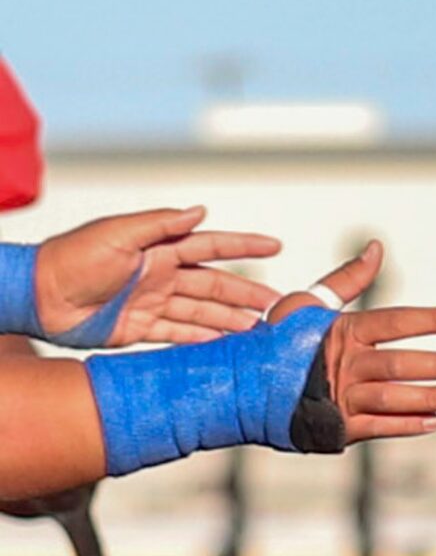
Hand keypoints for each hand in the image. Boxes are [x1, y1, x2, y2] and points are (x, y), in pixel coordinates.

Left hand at [37, 206, 282, 345]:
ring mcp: (152, 303)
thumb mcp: (117, 234)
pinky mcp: (140, 329)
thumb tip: (201, 211)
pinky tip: (225, 344)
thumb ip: (160, 223)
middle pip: (213, 285)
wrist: (37, 296)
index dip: (243, 246)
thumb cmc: (71, 258)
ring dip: (231, 320)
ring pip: (202, 312)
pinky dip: (204, 339)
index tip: (274, 246)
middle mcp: (160, 275)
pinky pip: (180, 335)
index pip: (210, 245)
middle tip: (278, 306)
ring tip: (260, 330)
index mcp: (158, 248)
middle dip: (246, 294)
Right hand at [270, 241, 435, 444]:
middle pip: (400, 363)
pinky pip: (377, 426)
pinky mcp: (334, 426)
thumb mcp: (308, 304)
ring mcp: (338, 397)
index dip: (430, 319)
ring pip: (392, 398)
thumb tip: (378, 247)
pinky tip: (434, 422)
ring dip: (430, 397)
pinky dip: (406, 425)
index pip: (394, 322)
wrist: (236, 386)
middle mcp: (341, 364)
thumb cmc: (276, 340)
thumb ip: (349, 279)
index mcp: (340, 332)